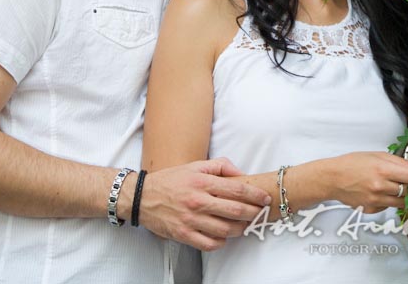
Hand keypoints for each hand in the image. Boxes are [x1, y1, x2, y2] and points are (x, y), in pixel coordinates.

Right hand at [138, 157, 271, 250]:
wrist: (142, 197)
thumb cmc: (172, 180)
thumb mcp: (196, 165)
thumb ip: (221, 166)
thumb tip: (242, 174)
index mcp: (202, 181)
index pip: (237, 189)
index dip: (255, 195)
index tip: (265, 198)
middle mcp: (198, 200)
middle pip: (235, 210)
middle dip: (253, 213)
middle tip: (260, 213)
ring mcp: (190, 219)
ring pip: (225, 229)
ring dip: (240, 229)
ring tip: (245, 225)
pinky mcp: (183, 234)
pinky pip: (210, 243)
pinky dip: (222, 241)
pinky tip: (224, 236)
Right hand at [319, 152, 407, 213]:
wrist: (333, 178)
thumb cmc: (353, 163)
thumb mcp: (377, 155)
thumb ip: (398, 162)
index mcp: (383, 170)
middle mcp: (380, 187)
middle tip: (405, 177)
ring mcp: (376, 201)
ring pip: (402, 201)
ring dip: (402, 194)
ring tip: (392, 184)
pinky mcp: (372, 210)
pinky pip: (389, 207)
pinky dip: (389, 200)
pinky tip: (380, 192)